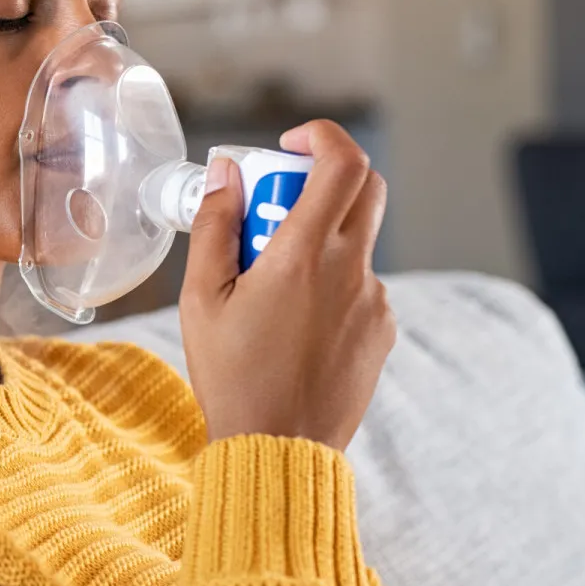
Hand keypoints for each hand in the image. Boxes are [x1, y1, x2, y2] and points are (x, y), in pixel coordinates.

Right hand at [178, 120, 394, 451]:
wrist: (279, 449)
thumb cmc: (232, 376)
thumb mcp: (201, 299)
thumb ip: (214, 227)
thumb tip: (226, 173)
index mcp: (305, 256)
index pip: (343, 163)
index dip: (321, 137)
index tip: (289, 145)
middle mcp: (352, 271)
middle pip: (365, 187)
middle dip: (321, 178)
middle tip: (278, 204)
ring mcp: (375, 301)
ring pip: (357, 240)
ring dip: (321, 239)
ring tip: (272, 288)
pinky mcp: (383, 329)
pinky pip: (361, 284)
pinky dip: (332, 282)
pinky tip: (294, 322)